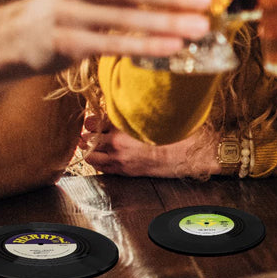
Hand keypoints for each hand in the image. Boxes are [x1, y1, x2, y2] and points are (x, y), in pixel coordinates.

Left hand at [82, 115, 221, 178]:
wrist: (188, 154)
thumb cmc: (175, 135)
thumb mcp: (154, 117)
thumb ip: (136, 112)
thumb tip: (124, 106)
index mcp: (125, 125)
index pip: (97, 121)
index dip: (93, 120)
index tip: (93, 120)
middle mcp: (118, 142)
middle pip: (89, 138)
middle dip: (88, 135)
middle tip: (89, 133)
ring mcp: (120, 158)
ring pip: (91, 156)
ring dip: (89, 150)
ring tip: (93, 146)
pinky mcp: (126, 171)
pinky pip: (103, 169)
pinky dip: (99, 163)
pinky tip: (103, 159)